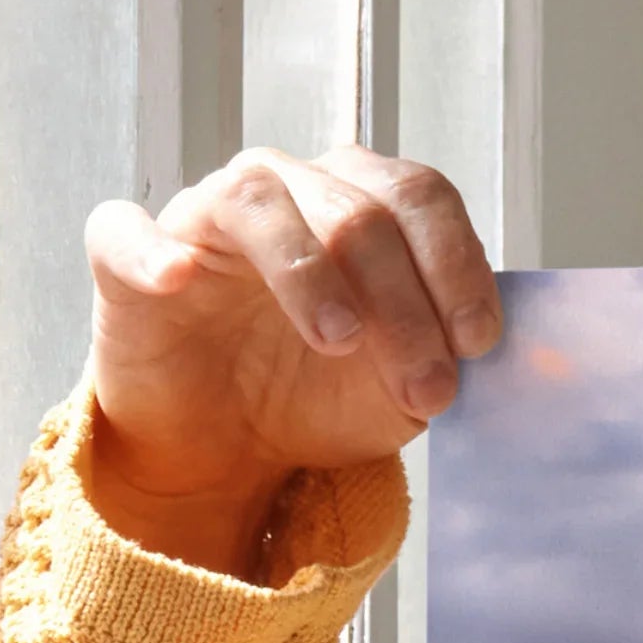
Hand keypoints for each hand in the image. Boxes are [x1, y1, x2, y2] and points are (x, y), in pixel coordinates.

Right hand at [81, 148, 499, 577]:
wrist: (231, 449)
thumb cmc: (319, 397)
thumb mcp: (402, 387)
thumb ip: (451, 356)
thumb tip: (518, 356)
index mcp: (361, 207)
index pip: (420, 198)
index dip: (456, 264)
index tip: (479, 343)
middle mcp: (288, 193)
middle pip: (356, 209)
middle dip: (404, 303)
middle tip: (425, 386)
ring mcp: (205, 219)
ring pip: (258, 200)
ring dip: (308, 270)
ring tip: (337, 341)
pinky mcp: (130, 261)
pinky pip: (124, 232)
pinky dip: (150, 250)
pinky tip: (177, 280)